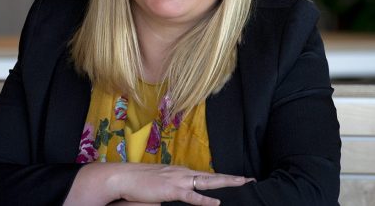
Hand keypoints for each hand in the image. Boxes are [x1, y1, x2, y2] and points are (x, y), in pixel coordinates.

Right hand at [64, 162, 253, 205]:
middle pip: (212, 176)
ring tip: (242, 184)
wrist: (124, 177)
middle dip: (232, 179)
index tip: (238, 179)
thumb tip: (183, 191)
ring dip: (225, 183)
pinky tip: (216, 203)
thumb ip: (174, 186)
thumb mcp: (161, 182)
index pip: (206, 175)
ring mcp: (178, 180)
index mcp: (181, 172)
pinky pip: (191, 196)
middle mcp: (183, 173)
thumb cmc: (140, 182)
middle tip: (250, 180)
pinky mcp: (171, 190)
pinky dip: (204, 200)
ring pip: (207, 182)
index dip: (223, 177)